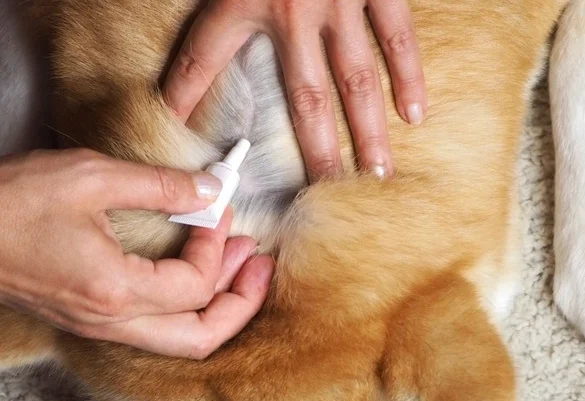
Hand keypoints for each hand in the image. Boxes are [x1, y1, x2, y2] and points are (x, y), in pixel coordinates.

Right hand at [0, 76, 270, 358]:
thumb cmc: (4, 202)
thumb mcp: (90, 177)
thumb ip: (160, 185)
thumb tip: (210, 190)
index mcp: (114, 293)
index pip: (196, 286)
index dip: (219, 246)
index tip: (217, 209)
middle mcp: (108, 323)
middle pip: (200, 341)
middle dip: (240, 305)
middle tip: (258, 264)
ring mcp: (93, 327)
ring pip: (175, 341)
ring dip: (213, 307)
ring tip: (234, 266)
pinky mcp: (82, 318)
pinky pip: (148, 329)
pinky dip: (181, 307)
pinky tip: (185, 272)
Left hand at [163, 0, 425, 180]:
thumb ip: (204, 18)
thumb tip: (168, 60)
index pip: (206, 57)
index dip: (188, 97)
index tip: (184, 143)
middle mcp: (296, 11)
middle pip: (306, 98)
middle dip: (315, 152)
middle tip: (323, 198)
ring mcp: (343, 1)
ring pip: (357, 79)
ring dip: (366, 130)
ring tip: (374, 174)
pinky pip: (397, 35)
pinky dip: (408, 75)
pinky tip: (416, 113)